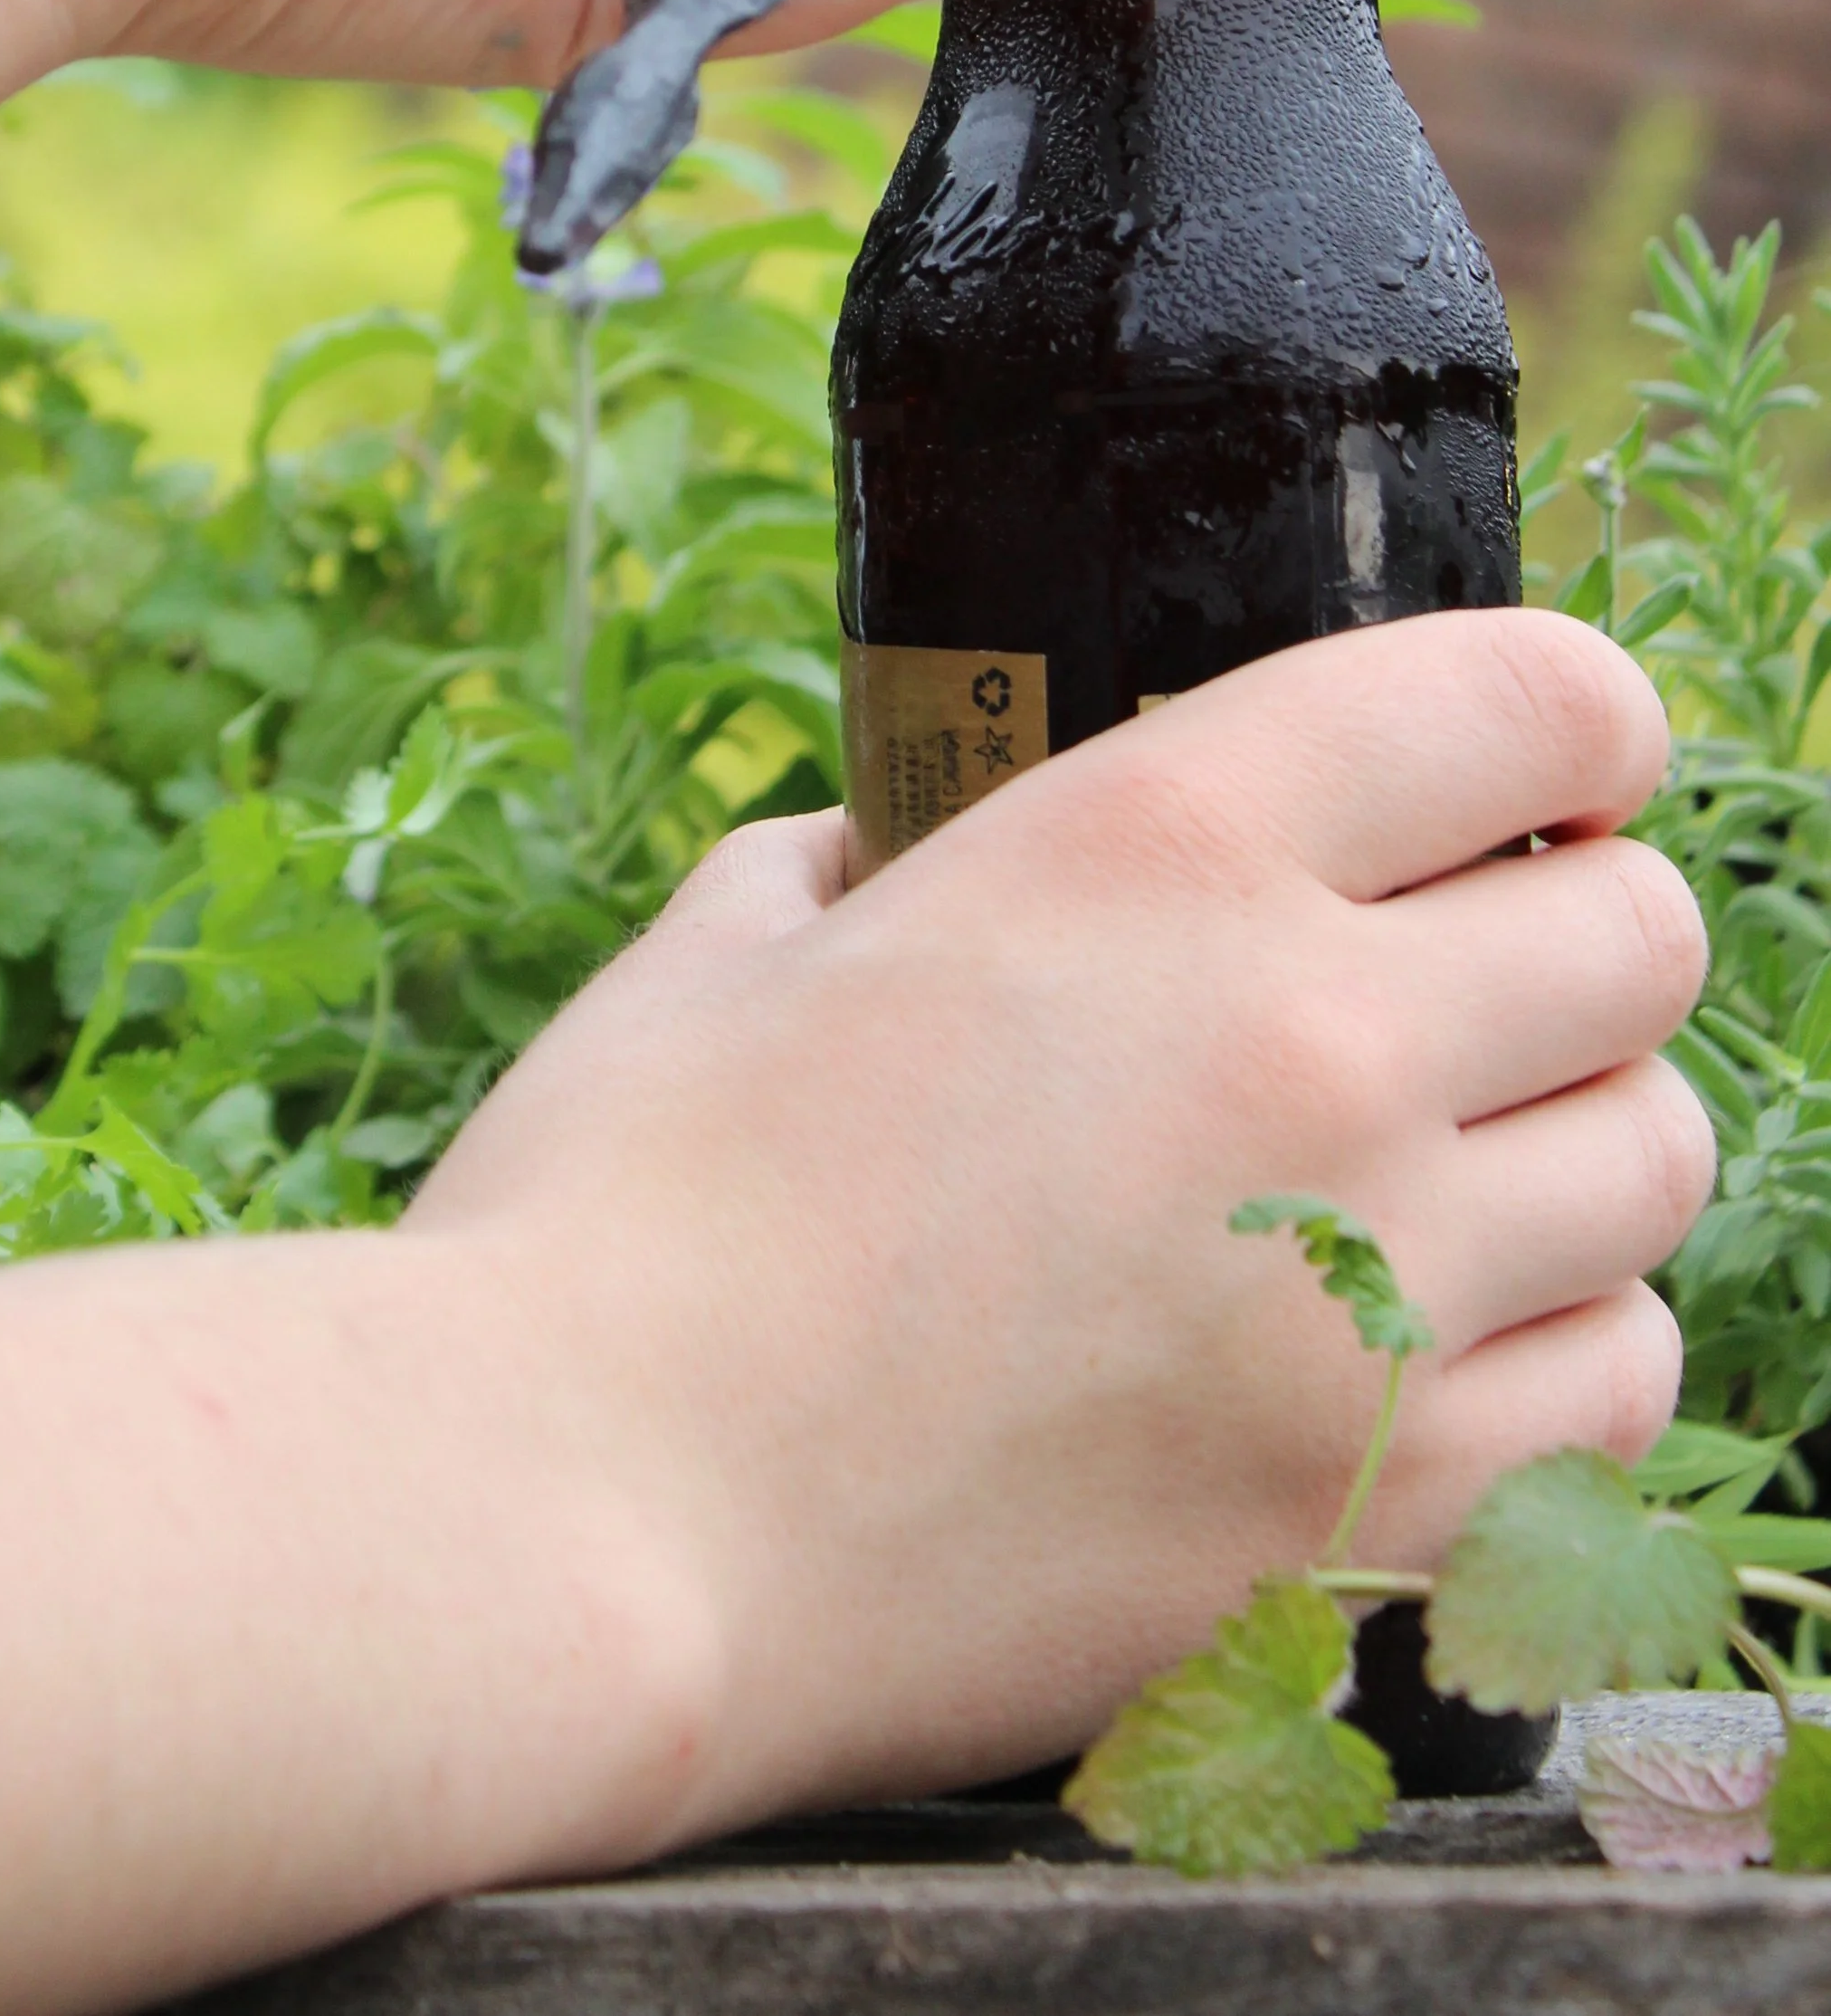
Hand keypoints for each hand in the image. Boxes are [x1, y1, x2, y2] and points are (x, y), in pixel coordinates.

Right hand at [410, 608, 1711, 1821]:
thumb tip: (890, 848)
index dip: (1575, 723)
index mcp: (1157, 843)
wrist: (569, 1526)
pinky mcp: (1376, 1510)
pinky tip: (1420, 1346)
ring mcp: (1368, 1290)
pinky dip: (1554, 1348)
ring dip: (1570, 1144)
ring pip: (1657, 1161)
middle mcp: (1312, 1039)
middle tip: (1470, 981)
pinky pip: (1620, 1386)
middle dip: (1573, 935)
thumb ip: (860, 858)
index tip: (1545, 775)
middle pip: (1644, 936)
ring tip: (1445, 1175)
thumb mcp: (731, 945)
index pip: (1538, 702)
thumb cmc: (618, 1217)